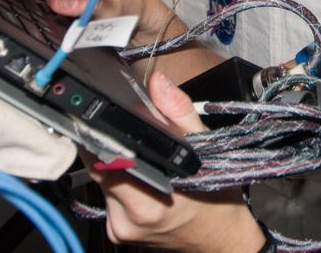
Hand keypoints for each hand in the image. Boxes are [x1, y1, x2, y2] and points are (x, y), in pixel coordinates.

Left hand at [89, 72, 265, 251]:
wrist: (222, 241)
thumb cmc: (218, 201)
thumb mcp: (206, 149)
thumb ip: (178, 113)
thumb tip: (158, 84)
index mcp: (147, 200)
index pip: (102, 160)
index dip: (99, 136)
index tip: (100, 119)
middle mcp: (128, 219)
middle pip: (98, 169)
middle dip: (110, 147)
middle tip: (129, 136)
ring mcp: (120, 229)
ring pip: (101, 183)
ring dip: (114, 166)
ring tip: (141, 160)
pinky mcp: (117, 233)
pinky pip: (108, 198)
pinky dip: (119, 184)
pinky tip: (140, 180)